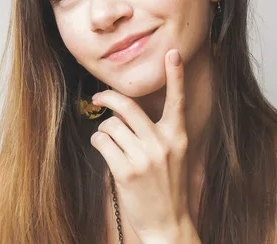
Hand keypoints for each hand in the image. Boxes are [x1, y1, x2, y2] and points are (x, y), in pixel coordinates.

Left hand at [90, 49, 193, 241]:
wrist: (168, 223)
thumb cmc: (168, 187)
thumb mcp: (174, 156)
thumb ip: (159, 132)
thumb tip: (126, 110)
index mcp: (178, 137)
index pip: (177, 101)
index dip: (175, 75)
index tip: (173, 53)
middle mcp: (163, 144)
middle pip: (128, 106)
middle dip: (108, 97)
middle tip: (98, 97)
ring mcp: (145, 158)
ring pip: (110, 125)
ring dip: (103, 129)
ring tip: (108, 140)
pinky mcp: (126, 171)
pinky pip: (102, 142)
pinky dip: (98, 142)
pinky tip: (104, 149)